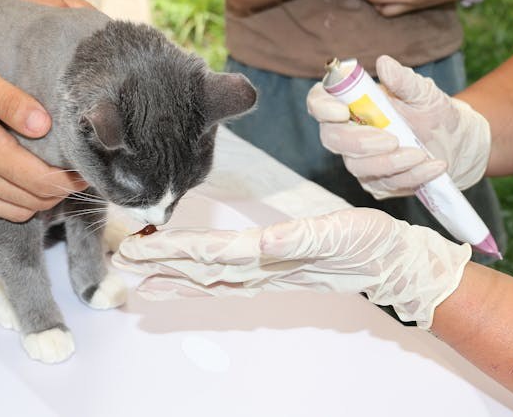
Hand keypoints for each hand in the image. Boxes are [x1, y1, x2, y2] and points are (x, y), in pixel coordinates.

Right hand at [0, 45, 86, 221]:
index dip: (71, 180)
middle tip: (79, 169)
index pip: (41, 183)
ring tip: (56, 174)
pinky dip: (17, 200)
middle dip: (62, 190)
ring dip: (40, 199)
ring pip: (16, 211)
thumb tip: (45, 124)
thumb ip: (11, 100)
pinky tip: (26, 176)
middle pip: (34, 202)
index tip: (88, 166)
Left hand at [112, 207, 470, 327]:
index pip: (211, 254)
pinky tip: (181, 278)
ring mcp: (266, 273)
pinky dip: (197, 278)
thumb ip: (299, 239)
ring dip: (171, 275)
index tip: (141, 251)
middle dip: (160, 266)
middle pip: (200, 269)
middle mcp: (262, 269)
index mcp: (272, 256)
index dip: (174, 252)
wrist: (391, 261)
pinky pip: (226, 277)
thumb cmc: (367, 243)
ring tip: (137, 277)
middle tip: (121, 261)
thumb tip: (261, 243)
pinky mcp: (273, 269)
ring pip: (208, 277)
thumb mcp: (338, 233)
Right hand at [306, 55, 490, 197]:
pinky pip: (385, 183)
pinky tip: (433, 166)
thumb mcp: (423, 92)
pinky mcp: (376, 182)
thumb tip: (384, 63)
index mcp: (350, 102)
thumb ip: (403, 80)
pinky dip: (410, 176)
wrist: (456, 143)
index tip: (342, 111)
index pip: (319, 102)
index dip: (322, 107)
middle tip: (393, 140)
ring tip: (421, 153)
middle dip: (360, 141)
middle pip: (332, 139)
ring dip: (391, 162)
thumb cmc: (432, 111)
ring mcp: (359, 159)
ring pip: (358, 166)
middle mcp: (347, 131)